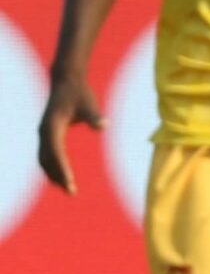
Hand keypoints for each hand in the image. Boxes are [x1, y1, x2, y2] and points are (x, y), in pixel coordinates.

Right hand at [36, 76, 101, 193]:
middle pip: (48, 159)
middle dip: (58, 176)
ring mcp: (43, 133)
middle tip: (72, 191)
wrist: (66, 82)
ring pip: (44, 159)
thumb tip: (103, 125)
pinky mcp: (46, 133)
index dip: (62, 168)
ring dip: (53, 174)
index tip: (70, 182)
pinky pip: (45, 154)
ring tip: (67, 188)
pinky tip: (60, 177)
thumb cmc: (79, 93)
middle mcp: (44, 131)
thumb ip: (94, 117)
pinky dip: (51, 167)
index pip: (56, 152)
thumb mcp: (89, 104)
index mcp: (52, 126)